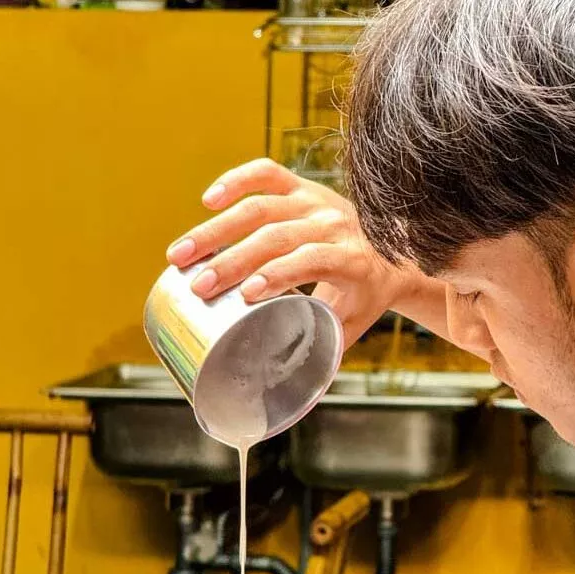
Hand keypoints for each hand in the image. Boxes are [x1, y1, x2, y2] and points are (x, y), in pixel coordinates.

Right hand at [166, 158, 430, 345]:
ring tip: (181, 256)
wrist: (393, 253)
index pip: (312, 259)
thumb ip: (326, 352)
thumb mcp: (352, 325)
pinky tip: (207, 201)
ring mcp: (316, 201)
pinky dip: (235, 181)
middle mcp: (334, 224)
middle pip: (276, 236)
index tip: (245, 295)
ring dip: (216, 231)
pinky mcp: (301, 187)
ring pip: (261, 207)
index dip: (279, 274)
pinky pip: (266, 174)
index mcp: (351, 259)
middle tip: (199, 286)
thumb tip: (295, 398)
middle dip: (233, 261)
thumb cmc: (366, 296)